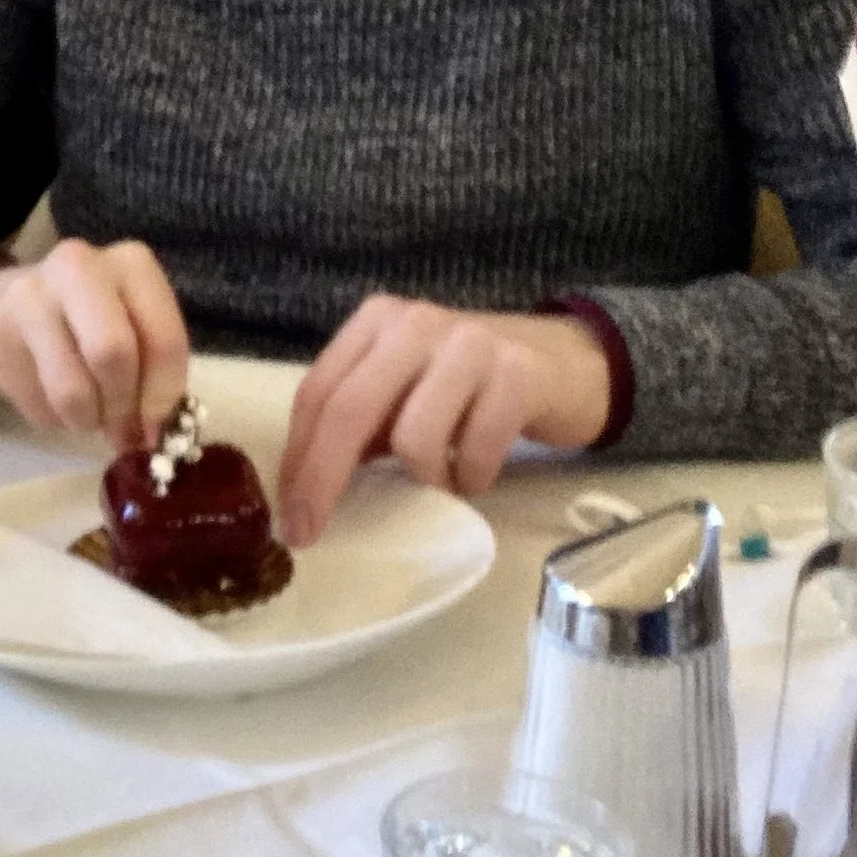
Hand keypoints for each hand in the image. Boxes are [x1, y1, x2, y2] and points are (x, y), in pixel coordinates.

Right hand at [0, 238, 189, 450]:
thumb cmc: (81, 321)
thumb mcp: (128, 326)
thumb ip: (152, 369)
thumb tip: (155, 432)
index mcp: (129, 263)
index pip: (163, 338)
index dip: (163, 395)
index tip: (155, 425)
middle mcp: (78, 267)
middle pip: (113, 355)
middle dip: (122, 407)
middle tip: (121, 428)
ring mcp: (29, 295)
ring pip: (72, 391)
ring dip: (85, 421)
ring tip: (84, 413)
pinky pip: (38, 404)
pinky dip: (52, 418)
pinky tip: (48, 395)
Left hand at [276, 298, 610, 548]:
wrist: (567, 360)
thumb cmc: (468, 386)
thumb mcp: (405, 393)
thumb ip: (360, 423)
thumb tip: (306, 491)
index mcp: (375, 322)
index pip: (318, 392)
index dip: (297, 458)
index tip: (289, 517)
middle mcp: (415, 324)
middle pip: (349, 409)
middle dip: (323, 480)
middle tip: (314, 534)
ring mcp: (468, 344)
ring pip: (413, 436)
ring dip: (423, 480)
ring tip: (440, 483)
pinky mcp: (517, 374)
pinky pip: (476, 450)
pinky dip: (471, 479)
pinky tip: (476, 474)